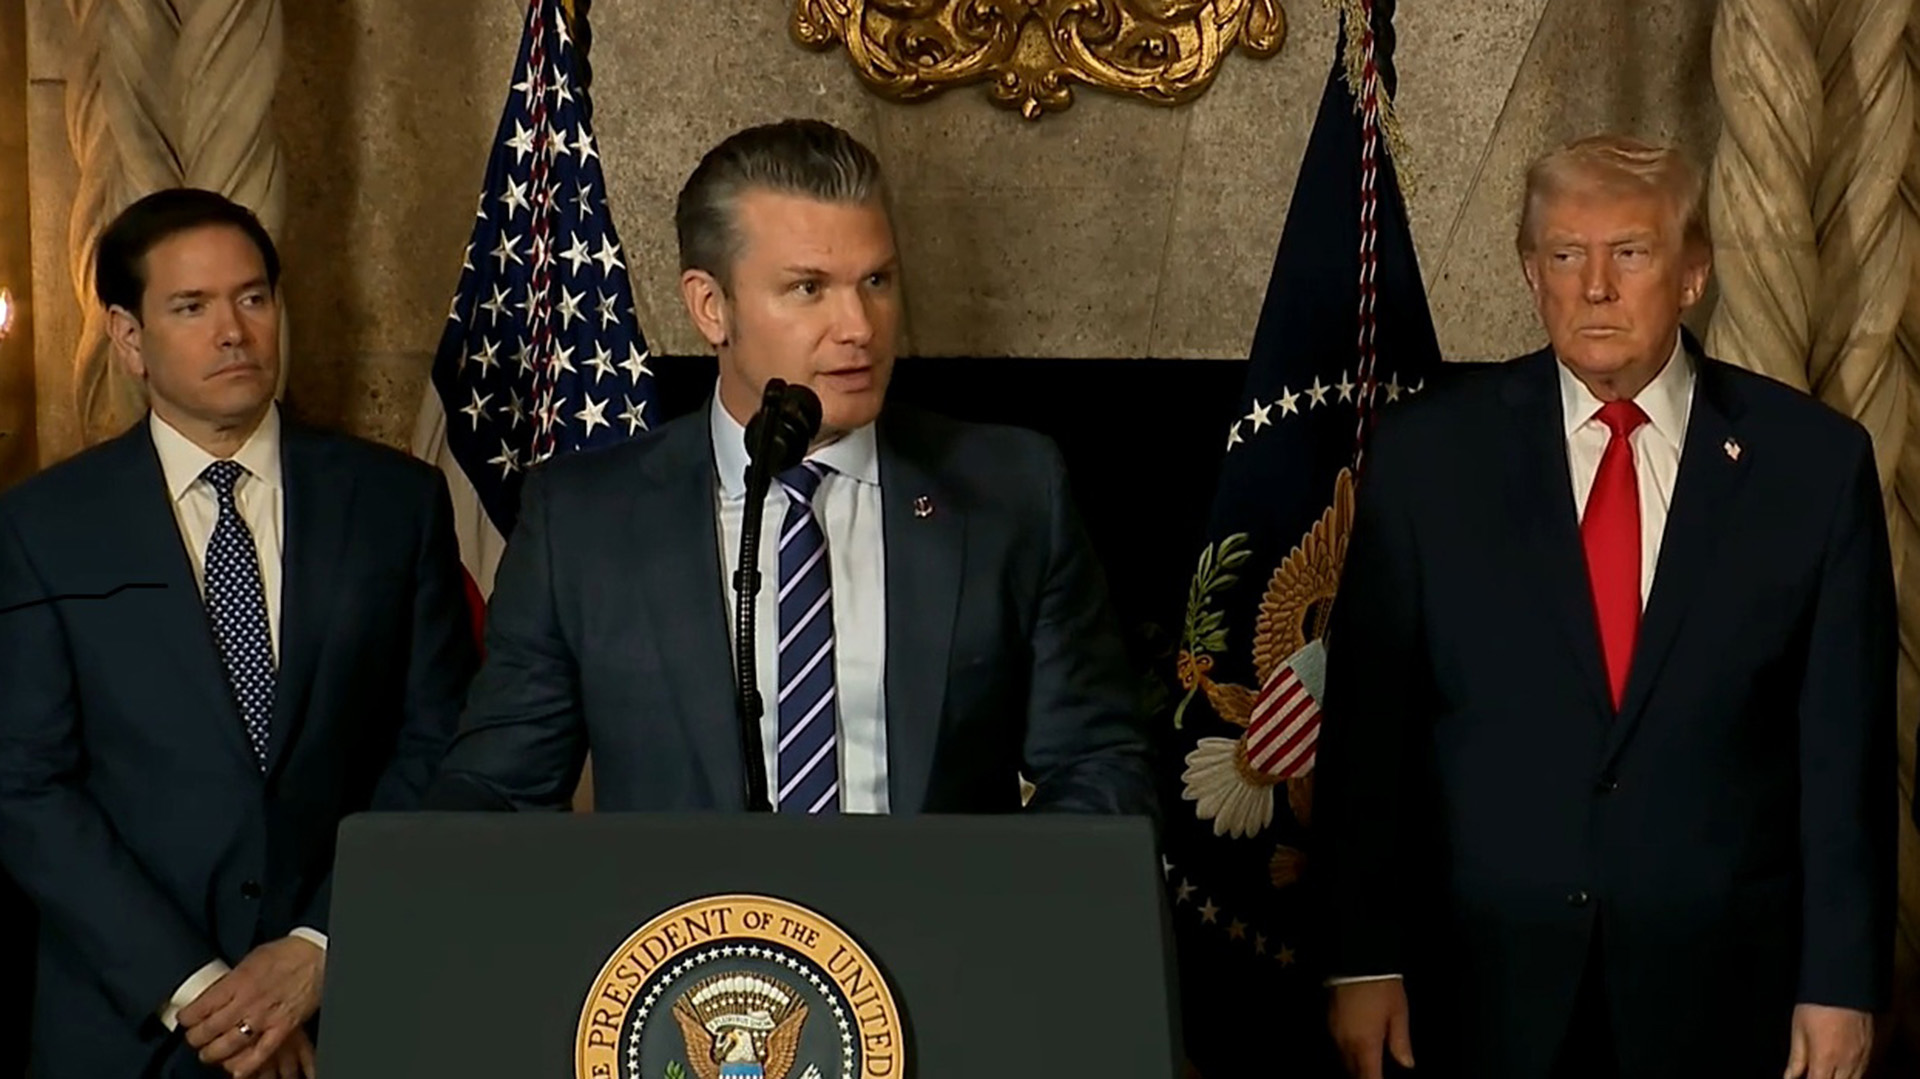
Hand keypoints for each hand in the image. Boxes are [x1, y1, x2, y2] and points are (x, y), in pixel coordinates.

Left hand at [179, 936, 325, 1076]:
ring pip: (229, 1045)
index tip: (185, 1020)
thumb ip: (230, 981)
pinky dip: (246, 1065)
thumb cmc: (286, 954)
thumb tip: (212, 996)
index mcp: (237, 982)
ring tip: (209, 1054)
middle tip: (194, 1039)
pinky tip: (235, 1069)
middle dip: (195, 1039)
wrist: (318, 956)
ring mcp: (265, 1017)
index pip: (200, 1008)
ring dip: (214, 1054)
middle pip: (210, 1030)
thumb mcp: (249, 960)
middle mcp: (247, 1002)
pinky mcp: (282, 1028)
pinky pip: (261, 1053)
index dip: (187, 1018)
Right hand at [1330, 979, 1414, 1077]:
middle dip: (1364, 1076)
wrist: (1357, 959)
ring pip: (1343, 1061)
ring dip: (1355, 1068)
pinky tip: (1357, 1050)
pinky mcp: (1329, 1022)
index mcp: (1366, 1044)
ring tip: (1368, 1066)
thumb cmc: (1382, 987)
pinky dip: (1347, 1053)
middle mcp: (1346, 1043)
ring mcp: (1335, 1033)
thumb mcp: (1398, 1013)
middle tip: (1375, 1073)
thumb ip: (1401, 1042)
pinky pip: (1337, 1047)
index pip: (1368, 1078)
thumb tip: (1407, 1064)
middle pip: (1353, 1073)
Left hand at [1784, 1004, 1871, 1078]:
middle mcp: (1847, 1062)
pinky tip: (1842, 1063)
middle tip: (1816, 1071)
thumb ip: (1796, 1058)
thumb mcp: (1799, 1029)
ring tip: (1828, 1066)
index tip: (1806, 1076)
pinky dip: (1853, 1072)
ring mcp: (1863, 1058)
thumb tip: (1789, 1077)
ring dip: (1840, 1078)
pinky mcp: (1873, 1050)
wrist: (1846, 983)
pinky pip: (1864, 1070)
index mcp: (1825, 1058)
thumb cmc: (1818, 1004)